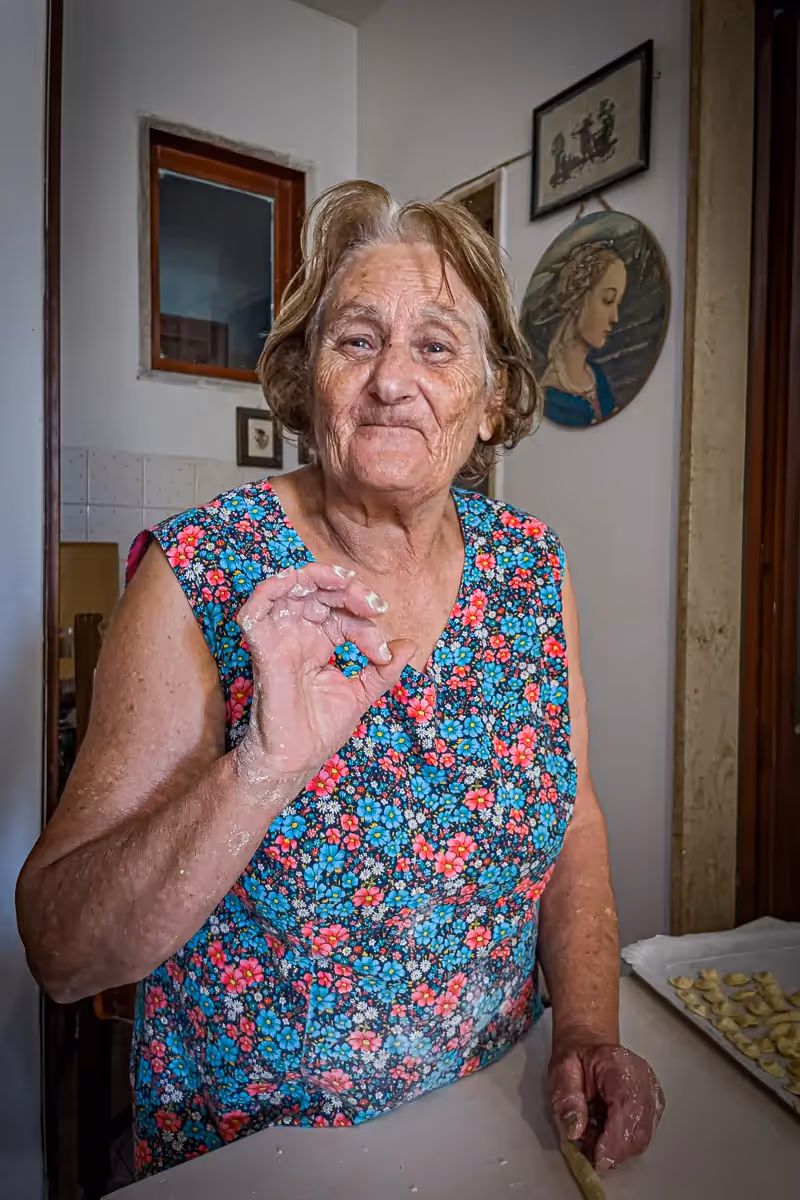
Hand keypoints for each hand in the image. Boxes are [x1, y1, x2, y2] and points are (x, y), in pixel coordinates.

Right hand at [234, 563, 414, 787]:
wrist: (298, 759)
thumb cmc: (321, 730)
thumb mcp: (362, 693)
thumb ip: (383, 670)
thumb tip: (409, 645)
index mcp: (319, 643)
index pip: (341, 613)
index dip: (364, 620)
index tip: (383, 650)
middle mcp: (297, 636)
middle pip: (317, 591)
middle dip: (347, 589)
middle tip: (372, 605)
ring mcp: (278, 640)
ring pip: (286, 588)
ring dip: (314, 576)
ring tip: (343, 583)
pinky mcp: (261, 649)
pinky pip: (254, 610)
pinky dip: (269, 589)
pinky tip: (294, 582)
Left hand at [549, 1039, 664, 1170]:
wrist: (590, 1046)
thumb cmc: (577, 1058)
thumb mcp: (561, 1070)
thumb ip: (566, 1098)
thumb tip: (575, 1130)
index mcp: (621, 1066)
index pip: (627, 1110)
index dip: (613, 1141)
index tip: (596, 1158)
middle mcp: (645, 1081)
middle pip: (639, 1131)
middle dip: (613, 1149)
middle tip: (588, 1147)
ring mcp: (652, 1095)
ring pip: (641, 1138)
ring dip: (616, 1146)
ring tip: (593, 1132)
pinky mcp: (653, 1108)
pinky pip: (640, 1135)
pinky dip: (620, 1140)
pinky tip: (604, 1128)